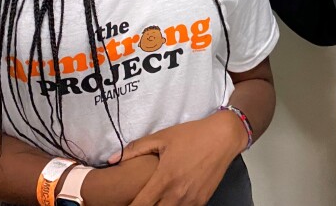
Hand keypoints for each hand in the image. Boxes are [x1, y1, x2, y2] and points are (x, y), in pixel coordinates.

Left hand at [116, 112, 245, 205]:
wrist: (223, 136)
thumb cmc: (192, 135)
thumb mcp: (162, 137)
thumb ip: (135, 149)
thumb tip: (112, 159)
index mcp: (164, 179)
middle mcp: (177, 194)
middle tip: (141, 200)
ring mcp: (191, 200)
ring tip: (156, 199)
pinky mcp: (202, 201)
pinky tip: (171, 198)